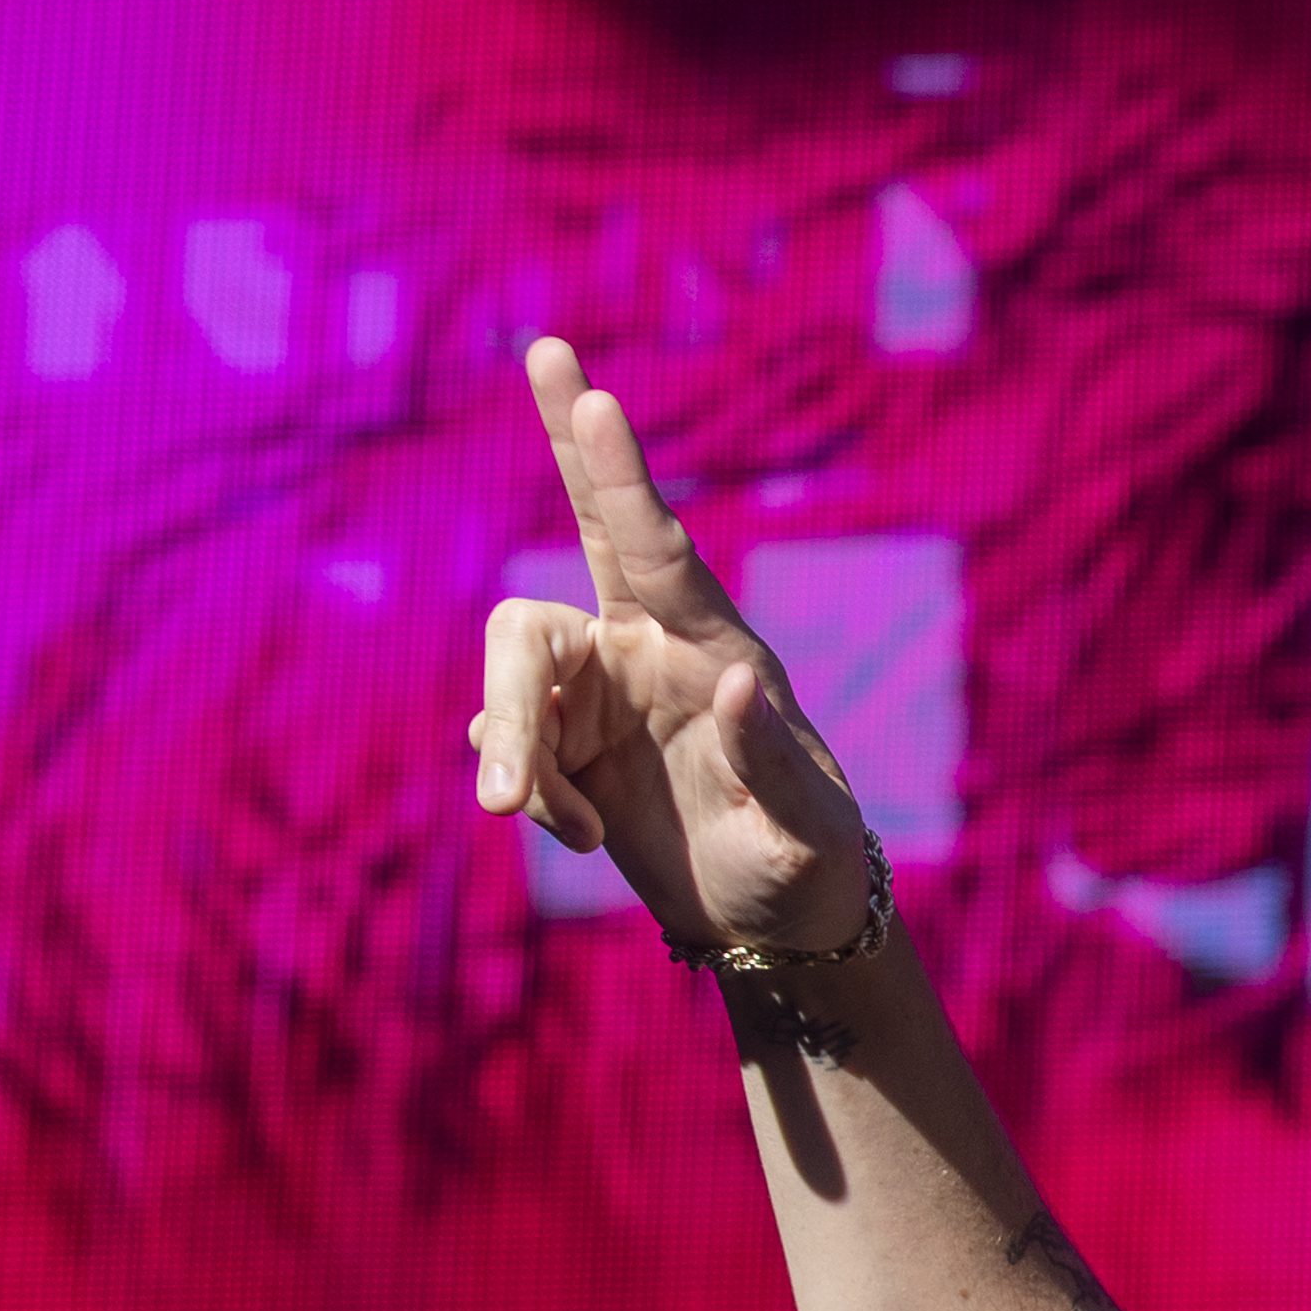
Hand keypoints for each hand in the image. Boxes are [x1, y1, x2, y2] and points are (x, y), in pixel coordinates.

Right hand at [470, 339, 866, 955]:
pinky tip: (585, 832)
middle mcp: (641, 648)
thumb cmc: (804, 864)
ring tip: (576, 833)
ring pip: (508, 687)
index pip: (655, 548)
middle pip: (533, 620)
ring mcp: (591, 690)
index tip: (587, 391)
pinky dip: (529, 793)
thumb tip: (733, 683)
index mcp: (711, 647)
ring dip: (515, 759)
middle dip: (507, 690)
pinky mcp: (558, 738)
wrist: (766, 919)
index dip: (615, 471)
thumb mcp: (806, 827)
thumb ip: (772, 759)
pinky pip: (505, 744)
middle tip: (504, 794)